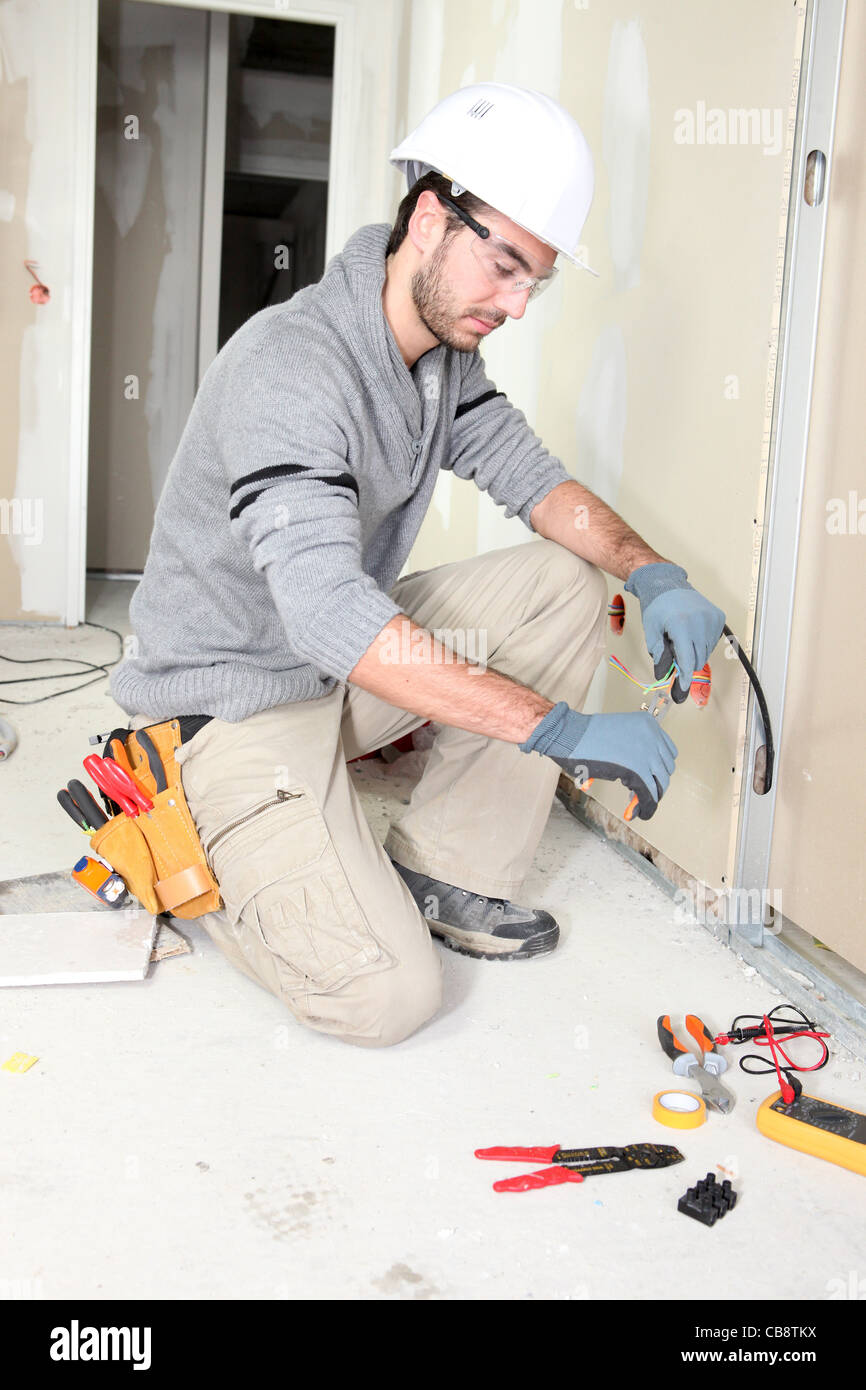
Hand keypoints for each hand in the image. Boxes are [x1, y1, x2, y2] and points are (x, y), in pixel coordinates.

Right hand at [519, 702, 677, 819]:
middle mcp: (652, 736)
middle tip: (641, 791)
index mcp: (648, 723)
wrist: (570, 735)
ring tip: (636, 802)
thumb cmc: (584, 736)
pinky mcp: (637, 770)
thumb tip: (642, 777)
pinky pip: (649, 794)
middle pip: (666, 768)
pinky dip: (647, 808)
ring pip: (660, 783)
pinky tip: (641, 813)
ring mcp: (646, 753)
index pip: (668, 751)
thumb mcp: (617, 735)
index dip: (659, 768)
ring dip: (650, 795)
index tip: (651, 777)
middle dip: (655, 783)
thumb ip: (633, 749)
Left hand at [624, 563, 724, 698]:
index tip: (683, 689)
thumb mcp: (651, 630)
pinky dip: (702, 643)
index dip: (684, 678)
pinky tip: (692, 633)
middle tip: (674, 652)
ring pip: (706, 652)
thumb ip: (658, 653)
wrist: (668, 584)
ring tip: (682, 637)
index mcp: (682, 625)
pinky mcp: (718, 617)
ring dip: (694, 652)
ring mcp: (712, 619)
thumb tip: (663, 673)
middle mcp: (700, 621)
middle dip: (686, 663)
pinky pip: (713, 641)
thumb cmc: (658, 606)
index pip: (687, 660)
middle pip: (698, 659)